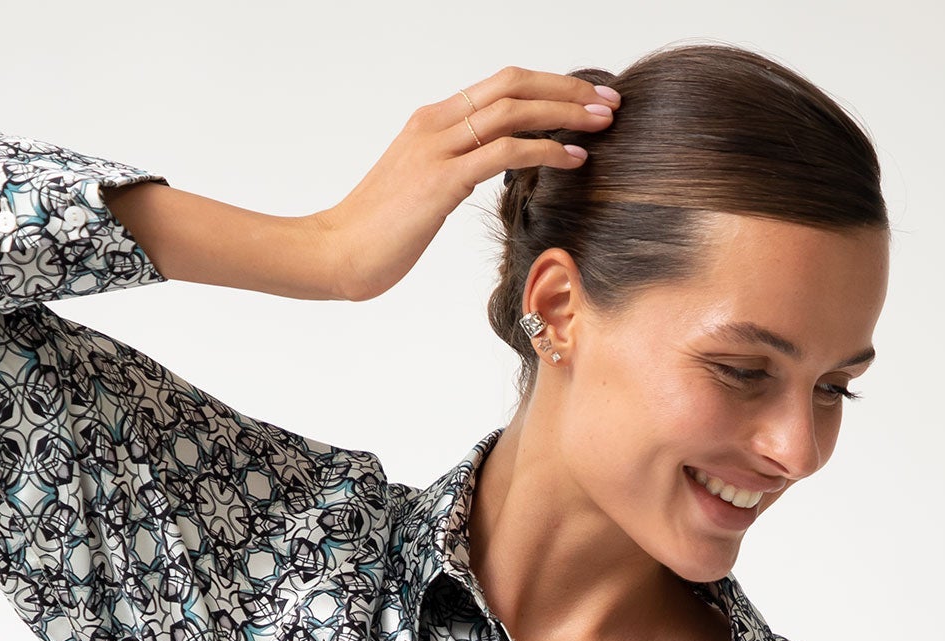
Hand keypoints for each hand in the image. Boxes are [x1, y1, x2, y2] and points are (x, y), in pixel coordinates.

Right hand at [313, 65, 620, 303]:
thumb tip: (485, 171)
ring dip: (566, 113)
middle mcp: (435, 124)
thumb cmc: (377, 233)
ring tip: (603, 124)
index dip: (548, 85)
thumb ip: (455, 172)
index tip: (586, 99)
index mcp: (431, 122)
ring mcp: (437, 148)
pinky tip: (574, 159)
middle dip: (567, 89)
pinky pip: (505, 152)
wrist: (336, 253)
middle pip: (513, 84)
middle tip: (609, 101)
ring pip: (514, 109)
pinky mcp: (442, 180)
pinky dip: (546, 150)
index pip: (500, 86)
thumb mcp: (422, 192)